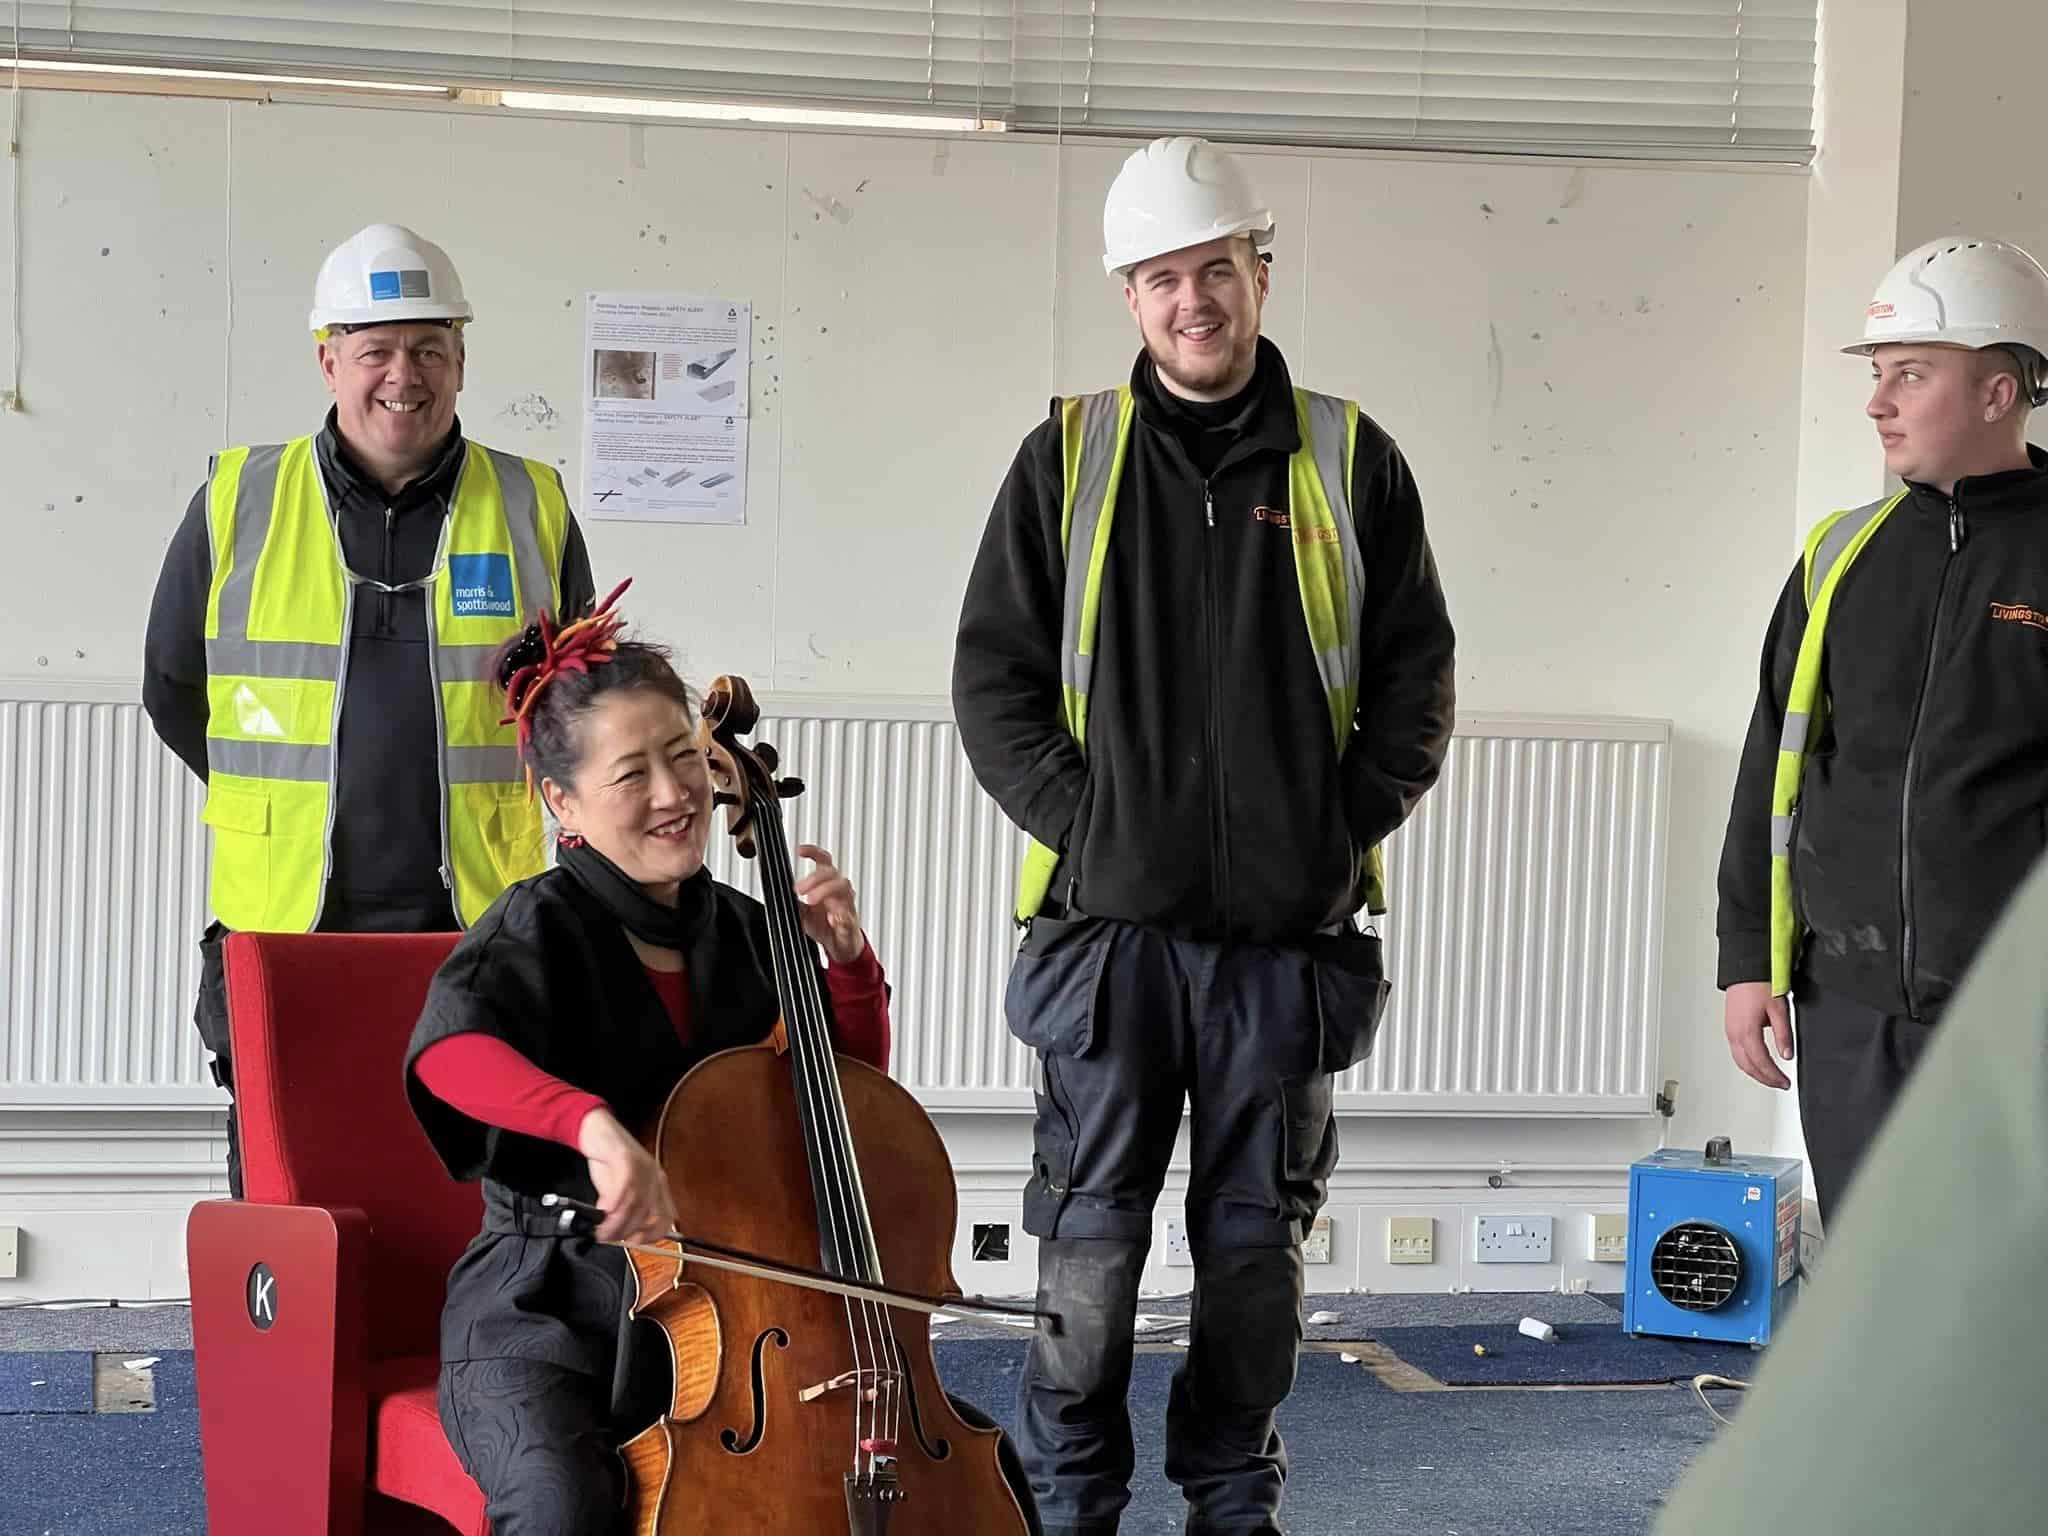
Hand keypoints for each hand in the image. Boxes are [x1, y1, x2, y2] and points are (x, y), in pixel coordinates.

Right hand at [575, 1108, 676, 1245]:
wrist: (596, 1130)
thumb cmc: (608, 1160)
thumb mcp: (620, 1189)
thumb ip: (624, 1209)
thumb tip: (620, 1234)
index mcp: (658, 1185)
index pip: (667, 1217)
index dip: (652, 1235)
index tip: (633, 1242)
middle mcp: (654, 1176)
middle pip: (651, 1215)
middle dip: (629, 1232)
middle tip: (610, 1238)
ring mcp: (642, 1166)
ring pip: (636, 1204)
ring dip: (617, 1222)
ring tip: (602, 1230)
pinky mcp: (626, 1158)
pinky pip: (625, 1186)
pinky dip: (614, 1203)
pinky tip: (603, 1211)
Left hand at [794, 843, 866, 964]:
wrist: (839, 945)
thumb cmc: (825, 925)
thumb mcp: (802, 912)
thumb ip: (793, 901)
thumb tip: (780, 892)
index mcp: (827, 884)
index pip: (823, 860)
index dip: (813, 852)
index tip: (800, 850)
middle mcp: (838, 890)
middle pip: (831, 871)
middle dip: (813, 877)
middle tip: (799, 889)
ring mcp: (846, 903)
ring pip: (842, 886)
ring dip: (824, 890)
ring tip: (810, 900)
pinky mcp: (850, 920)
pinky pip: (848, 911)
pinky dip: (839, 913)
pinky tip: (830, 917)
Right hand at [1723, 981, 1793, 1089]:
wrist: (1744, 970)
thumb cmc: (1759, 984)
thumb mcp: (1778, 1009)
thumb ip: (1783, 1034)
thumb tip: (1787, 1054)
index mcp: (1747, 1032)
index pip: (1760, 1062)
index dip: (1773, 1076)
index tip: (1784, 1082)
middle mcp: (1734, 1034)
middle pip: (1747, 1066)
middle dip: (1764, 1078)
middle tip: (1779, 1083)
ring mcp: (1730, 1030)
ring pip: (1739, 1060)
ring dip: (1754, 1072)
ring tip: (1768, 1076)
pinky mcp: (1729, 1026)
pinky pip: (1735, 1051)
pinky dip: (1746, 1062)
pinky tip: (1755, 1061)